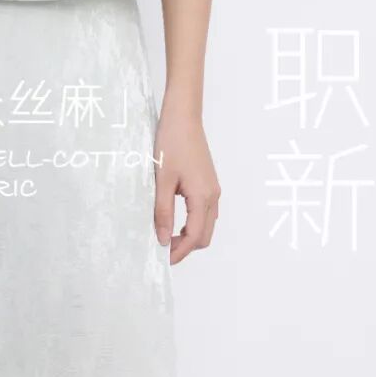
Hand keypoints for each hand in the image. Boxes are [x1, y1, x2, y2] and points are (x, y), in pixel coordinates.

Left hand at [153, 99, 220, 263]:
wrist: (183, 117)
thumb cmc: (172, 144)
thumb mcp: (162, 180)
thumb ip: (163, 211)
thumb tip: (162, 239)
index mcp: (203, 197)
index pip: (195, 236)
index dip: (179, 252)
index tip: (162, 259)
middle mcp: (213, 196)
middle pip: (204, 235)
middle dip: (186, 247)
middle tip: (163, 250)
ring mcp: (213, 189)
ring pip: (206, 224)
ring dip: (189, 235)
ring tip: (166, 236)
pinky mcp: (208, 183)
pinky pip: (205, 212)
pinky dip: (192, 222)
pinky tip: (174, 218)